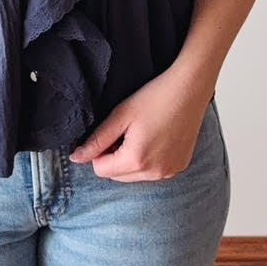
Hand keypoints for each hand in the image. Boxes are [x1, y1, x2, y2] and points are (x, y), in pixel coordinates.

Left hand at [68, 68, 213, 180]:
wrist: (190, 89)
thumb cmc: (155, 97)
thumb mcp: (121, 115)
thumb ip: (97, 140)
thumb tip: (76, 158)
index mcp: (136, 159)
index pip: (101, 170)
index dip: (99, 152)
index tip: (111, 132)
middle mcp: (154, 172)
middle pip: (117, 176)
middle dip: (114, 159)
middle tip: (125, 132)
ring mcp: (170, 172)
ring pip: (135, 176)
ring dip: (131, 161)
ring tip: (141, 134)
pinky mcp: (180, 167)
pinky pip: (154, 172)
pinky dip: (149, 161)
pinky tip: (156, 139)